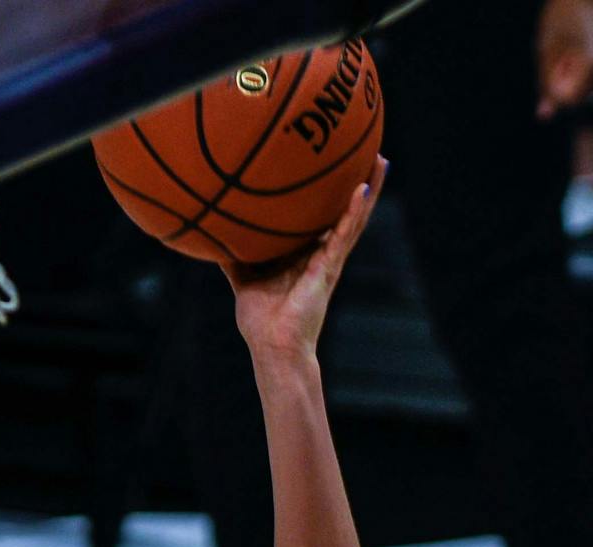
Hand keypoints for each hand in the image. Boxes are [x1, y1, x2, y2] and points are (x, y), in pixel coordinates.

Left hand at [226, 165, 385, 363]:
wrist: (273, 347)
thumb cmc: (262, 323)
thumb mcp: (244, 282)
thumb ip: (234, 260)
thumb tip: (214, 240)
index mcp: (303, 257)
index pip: (318, 220)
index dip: (326, 197)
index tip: (330, 167)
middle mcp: (320, 255)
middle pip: (341, 213)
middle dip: (355, 185)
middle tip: (367, 153)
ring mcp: (328, 260)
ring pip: (353, 219)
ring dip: (368, 190)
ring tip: (379, 160)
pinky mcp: (330, 268)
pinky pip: (344, 234)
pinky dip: (354, 211)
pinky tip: (362, 188)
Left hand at [537, 0, 592, 119]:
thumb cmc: (560, 18)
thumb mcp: (546, 52)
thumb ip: (546, 86)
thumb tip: (543, 116)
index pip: (569, 101)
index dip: (556, 86)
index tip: (558, 60)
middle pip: (578, 98)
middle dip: (565, 82)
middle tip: (566, 50)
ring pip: (586, 91)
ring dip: (572, 76)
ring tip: (575, 47)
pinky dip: (582, 72)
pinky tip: (584, 50)